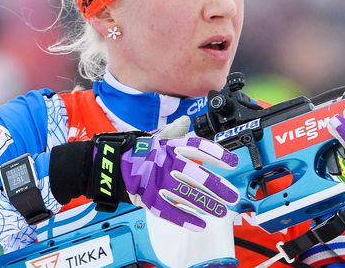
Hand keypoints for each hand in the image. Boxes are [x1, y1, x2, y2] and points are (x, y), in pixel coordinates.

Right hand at [49, 117, 238, 231]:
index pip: (198, 148)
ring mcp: (156, 181)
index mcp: (170, 147)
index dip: (217, 155)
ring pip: (185, 195)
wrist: (111, 166)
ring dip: (206, 204)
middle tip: (232, 195)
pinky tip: (199, 224)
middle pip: (195, 175)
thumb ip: (175, 132)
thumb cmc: (139, 153)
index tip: (233, 163)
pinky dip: (184, 219)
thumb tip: (187, 121)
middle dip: (217, 186)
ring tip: (221, 211)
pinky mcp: (148, 198)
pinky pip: (169, 211)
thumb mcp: (157, 138)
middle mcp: (165, 163)